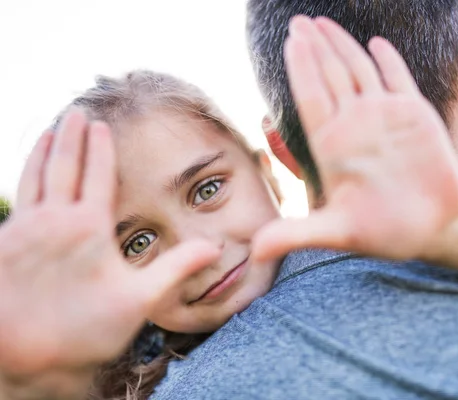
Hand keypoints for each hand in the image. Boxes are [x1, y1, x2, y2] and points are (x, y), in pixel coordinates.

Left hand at [0, 111, 219, 380]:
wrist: (25, 358)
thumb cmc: (85, 330)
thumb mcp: (140, 300)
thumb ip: (176, 268)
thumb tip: (214, 247)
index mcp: (87, 227)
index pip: (97, 174)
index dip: (101, 148)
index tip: (102, 126)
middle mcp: (52, 220)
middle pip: (61, 165)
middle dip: (71, 136)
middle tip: (76, 113)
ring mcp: (22, 231)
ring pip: (32, 178)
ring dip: (42, 150)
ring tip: (50, 132)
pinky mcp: (2, 246)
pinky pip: (15, 201)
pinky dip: (23, 180)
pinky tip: (27, 180)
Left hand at [253, 17, 457, 261]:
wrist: (436, 228)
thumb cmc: (386, 231)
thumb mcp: (338, 232)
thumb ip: (297, 234)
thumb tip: (253, 253)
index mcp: (332, 145)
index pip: (310, 97)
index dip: (300, 68)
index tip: (290, 42)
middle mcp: (354, 124)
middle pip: (328, 75)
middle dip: (314, 47)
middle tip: (298, 21)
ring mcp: (383, 116)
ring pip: (358, 70)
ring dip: (342, 45)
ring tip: (323, 22)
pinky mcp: (413, 115)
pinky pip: (397, 79)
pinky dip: (387, 60)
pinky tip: (376, 43)